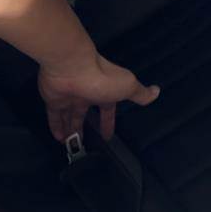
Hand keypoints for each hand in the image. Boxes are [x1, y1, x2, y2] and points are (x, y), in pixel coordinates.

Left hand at [38, 52, 159, 141]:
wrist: (71, 65)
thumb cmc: (101, 78)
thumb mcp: (127, 86)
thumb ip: (140, 93)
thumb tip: (156, 92)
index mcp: (104, 92)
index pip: (107, 110)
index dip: (107, 123)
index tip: (107, 136)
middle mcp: (86, 94)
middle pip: (84, 114)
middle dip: (84, 127)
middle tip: (84, 143)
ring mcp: (69, 96)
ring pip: (68, 116)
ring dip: (70, 130)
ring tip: (70, 145)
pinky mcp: (54, 99)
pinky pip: (54, 116)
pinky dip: (56, 127)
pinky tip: (59, 139)